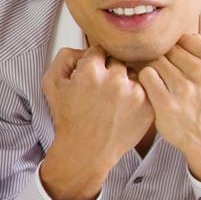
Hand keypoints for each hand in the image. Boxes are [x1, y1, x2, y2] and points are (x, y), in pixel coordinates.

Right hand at [39, 46, 153, 199]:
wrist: (86, 150)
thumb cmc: (69, 119)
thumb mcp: (52, 84)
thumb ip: (65, 57)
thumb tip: (85, 49)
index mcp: (90, 71)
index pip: (99, 50)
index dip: (94, 63)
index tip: (93, 74)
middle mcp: (114, 80)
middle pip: (118, 60)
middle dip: (110, 71)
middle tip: (102, 89)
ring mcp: (134, 94)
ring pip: (133, 74)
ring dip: (126, 81)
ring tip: (114, 100)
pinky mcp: (148, 107)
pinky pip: (146, 90)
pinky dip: (137, 96)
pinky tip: (124, 108)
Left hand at [137, 33, 200, 184]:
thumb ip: (199, 48)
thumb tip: (173, 27)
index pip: (183, 38)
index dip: (174, 48)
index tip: (175, 60)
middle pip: (167, 48)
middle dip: (161, 57)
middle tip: (163, 71)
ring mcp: (184, 88)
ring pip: (154, 60)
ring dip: (152, 68)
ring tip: (159, 80)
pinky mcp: (167, 102)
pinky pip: (146, 75)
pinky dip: (144, 79)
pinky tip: (151, 87)